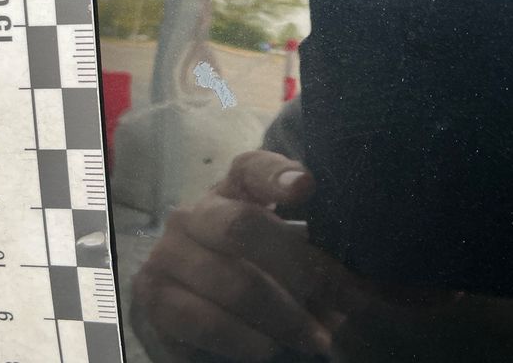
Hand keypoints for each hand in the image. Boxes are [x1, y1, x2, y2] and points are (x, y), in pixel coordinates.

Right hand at [131, 150, 371, 361]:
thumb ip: (314, 252)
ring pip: (233, 283)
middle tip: (339, 308)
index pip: (251, 168)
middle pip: (243, 227)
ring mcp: (167, 252)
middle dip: (299, 270)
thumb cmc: (258, 271)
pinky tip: (269, 347)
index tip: (306, 188)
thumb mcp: (287, 253)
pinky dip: (246, 340)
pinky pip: (204, 321)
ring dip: (284, 318)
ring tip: (317, 338)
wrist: (199, 306)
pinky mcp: (153, 295)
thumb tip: (359, 286)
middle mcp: (194, 212)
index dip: (276, 174)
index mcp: (231, 189)